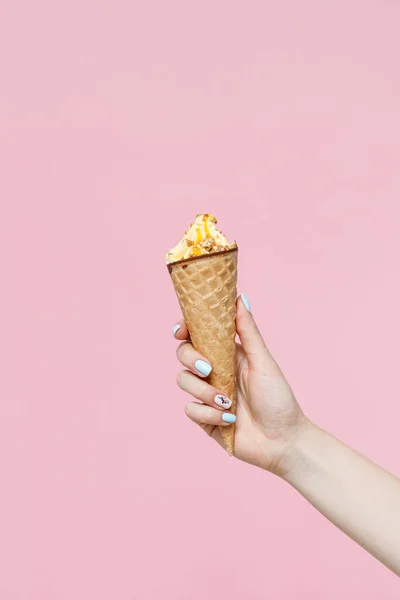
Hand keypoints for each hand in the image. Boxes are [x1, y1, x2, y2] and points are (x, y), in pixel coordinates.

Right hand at [173, 294, 308, 475]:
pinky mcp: (204, 418)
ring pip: (183, 381)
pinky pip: (190, 409)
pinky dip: (209, 414)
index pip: (197, 335)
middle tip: (208, 369)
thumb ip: (248, 332)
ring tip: (228, 403)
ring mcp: (207, 395)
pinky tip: (229, 420)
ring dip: (204, 392)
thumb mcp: (263, 362)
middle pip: (183, 355)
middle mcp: (214, 372)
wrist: (283, 442)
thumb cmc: (279, 400)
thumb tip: (239, 297)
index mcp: (228, 354)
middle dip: (190, 359)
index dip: (184, 329)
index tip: (180, 330)